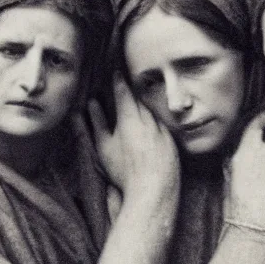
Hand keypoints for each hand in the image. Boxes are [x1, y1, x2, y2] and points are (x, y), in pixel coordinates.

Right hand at [88, 75, 178, 197]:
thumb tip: (92, 104)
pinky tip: (150, 130)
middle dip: (132, 92)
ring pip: (152, 112)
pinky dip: (154, 123)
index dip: (119, 82)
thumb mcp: (104, 147)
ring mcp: (163, 130)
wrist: (153, 190)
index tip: (116, 73)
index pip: (124, 93)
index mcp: (130, 119)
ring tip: (136, 108)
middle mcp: (149, 120)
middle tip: (126, 86)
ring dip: (144, 107)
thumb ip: (97, 123)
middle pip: (140, 100)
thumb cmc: (124, 171)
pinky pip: (162, 126)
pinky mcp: (172, 142)